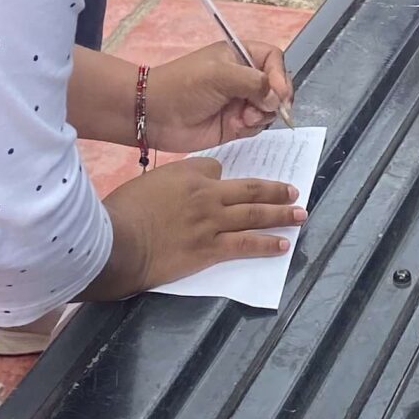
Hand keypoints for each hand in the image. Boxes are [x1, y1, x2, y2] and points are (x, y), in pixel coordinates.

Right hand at [104, 157, 305, 287]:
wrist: (118, 241)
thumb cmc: (123, 211)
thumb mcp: (147, 183)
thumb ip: (170, 183)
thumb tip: (181, 191)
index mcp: (189, 174)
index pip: (216, 168)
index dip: (224, 177)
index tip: (229, 184)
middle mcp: (207, 195)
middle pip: (249, 189)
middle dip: (274, 190)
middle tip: (294, 191)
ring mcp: (211, 223)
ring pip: (254, 215)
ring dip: (281, 214)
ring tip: (300, 214)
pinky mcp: (210, 250)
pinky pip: (245, 244)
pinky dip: (267, 243)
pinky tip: (282, 244)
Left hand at [142, 40, 294, 153]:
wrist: (153, 115)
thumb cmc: (183, 86)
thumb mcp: (219, 74)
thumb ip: (253, 82)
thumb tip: (277, 98)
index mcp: (239, 56)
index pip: (273, 60)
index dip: (280, 75)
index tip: (279, 93)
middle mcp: (243, 78)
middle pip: (277, 86)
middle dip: (275, 98)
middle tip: (265, 108)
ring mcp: (240, 102)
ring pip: (269, 108)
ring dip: (262, 114)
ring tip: (244, 117)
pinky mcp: (235, 124)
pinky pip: (257, 126)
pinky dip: (252, 126)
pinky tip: (236, 126)